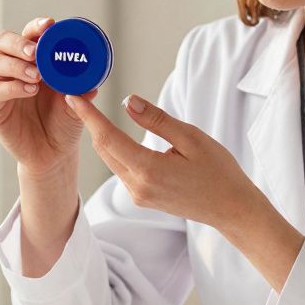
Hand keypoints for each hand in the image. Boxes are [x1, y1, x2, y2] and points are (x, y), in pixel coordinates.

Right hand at [0, 16, 97, 177]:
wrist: (54, 154)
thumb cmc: (64, 122)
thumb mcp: (78, 104)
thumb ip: (83, 92)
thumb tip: (94, 84)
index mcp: (33, 60)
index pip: (28, 35)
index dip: (36, 26)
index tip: (49, 24)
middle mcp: (13, 69)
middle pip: (3, 42)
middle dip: (18, 42)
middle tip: (35, 51)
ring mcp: (1, 87)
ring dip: (15, 64)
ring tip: (36, 74)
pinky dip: (12, 87)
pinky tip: (30, 90)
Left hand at [63, 92, 264, 231]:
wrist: (231, 208)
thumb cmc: (218, 171)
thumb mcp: (191, 138)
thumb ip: (157, 120)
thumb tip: (129, 102)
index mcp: (149, 170)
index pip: (108, 138)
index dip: (89, 116)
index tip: (73, 97)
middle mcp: (137, 186)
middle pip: (104, 149)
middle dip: (91, 123)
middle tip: (80, 96)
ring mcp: (138, 195)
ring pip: (111, 160)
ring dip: (102, 137)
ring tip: (93, 112)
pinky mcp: (142, 198)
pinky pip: (122, 170)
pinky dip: (116, 151)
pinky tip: (115, 135)